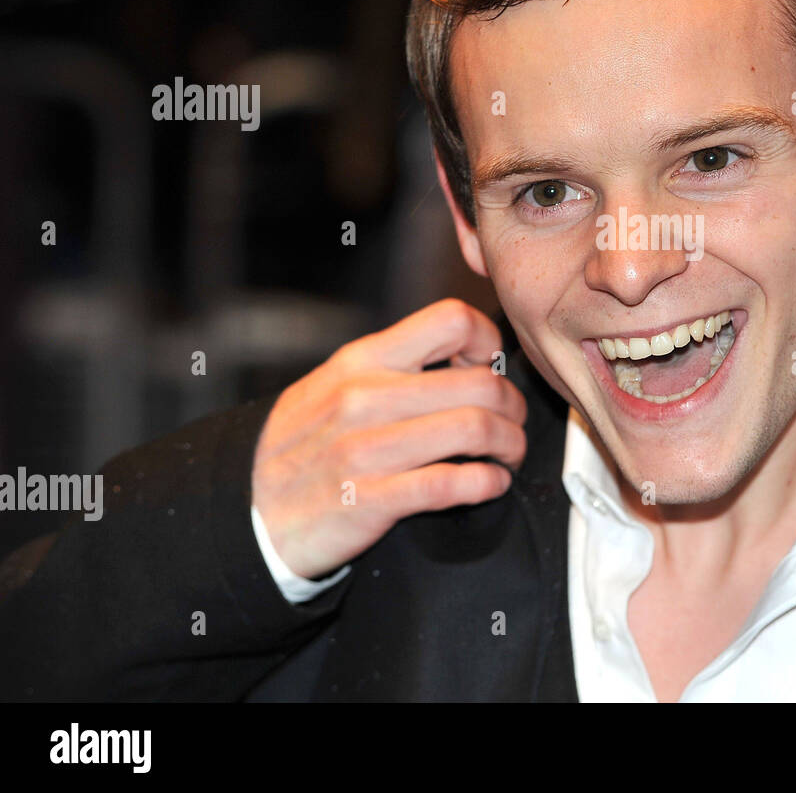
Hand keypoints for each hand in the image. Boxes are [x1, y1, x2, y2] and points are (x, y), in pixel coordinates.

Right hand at [252, 299, 527, 578]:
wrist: (247, 512)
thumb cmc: (301, 446)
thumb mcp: (334, 383)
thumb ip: (392, 364)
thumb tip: (463, 352)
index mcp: (362, 361)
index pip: (451, 320)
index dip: (488, 340)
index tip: (493, 367)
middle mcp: (365, 397)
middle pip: (479, 383)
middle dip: (513, 407)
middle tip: (513, 423)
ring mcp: (366, 449)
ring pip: (474, 429)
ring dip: (510, 445)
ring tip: (508, 454)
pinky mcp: (369, 500)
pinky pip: (450, 484)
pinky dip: (487, 483)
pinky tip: (490, 483)